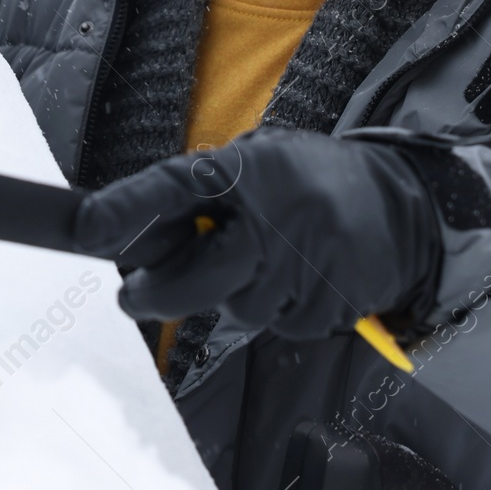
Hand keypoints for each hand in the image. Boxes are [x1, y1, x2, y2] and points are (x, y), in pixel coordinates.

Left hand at [70, 127, 440, 339]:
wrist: (403, 200)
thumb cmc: (309, 180)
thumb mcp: (256, 163)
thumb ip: (201, 193)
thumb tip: (136, 236)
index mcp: (250, 169)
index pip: (177, 187)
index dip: (129, 208)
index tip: (87, 226)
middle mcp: (278, 214)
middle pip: (203, 275)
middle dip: (160, 293)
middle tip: (131, 295)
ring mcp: (309, 262)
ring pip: (239, 309)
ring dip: (235, 296)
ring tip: (263, 261)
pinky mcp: (334, 301)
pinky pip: (281, 326)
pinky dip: (279, 311)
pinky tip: (298, 280)